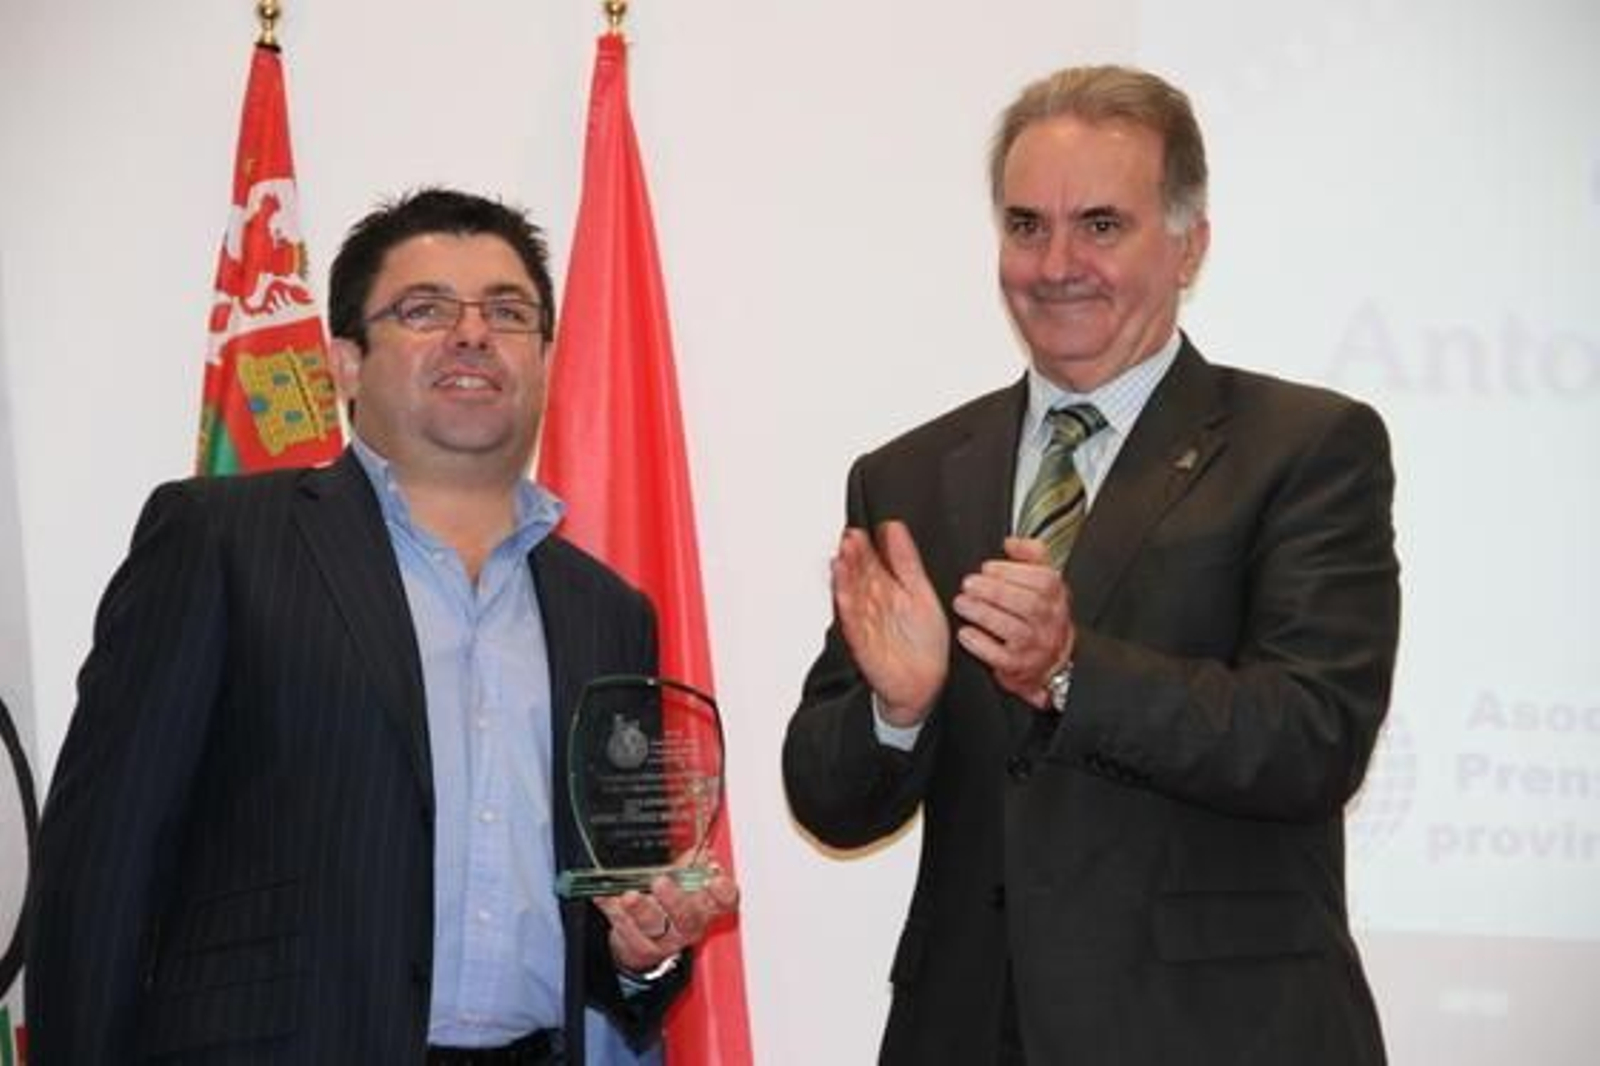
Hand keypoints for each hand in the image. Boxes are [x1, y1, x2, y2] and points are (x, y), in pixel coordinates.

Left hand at [595, 866, 740, 974]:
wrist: (645, 941)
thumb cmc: (671, 905)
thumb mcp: (685, 881)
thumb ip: (692, 864)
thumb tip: (698, 849)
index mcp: (705, 907)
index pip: (724, 902)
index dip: (723, 892)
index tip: (715, 880)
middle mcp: (687, 926)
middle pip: (687, 918)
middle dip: (674, 900)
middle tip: (661, 882)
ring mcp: (662, 938)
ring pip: (652, 926)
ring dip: (640, 908)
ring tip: (629, 895)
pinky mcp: (636, 945)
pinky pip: (621, 926)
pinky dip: (611, 908)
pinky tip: (605, 895)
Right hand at [831, 521, 949, 726]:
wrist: (926, 683)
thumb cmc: (922, 641)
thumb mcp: (919, 591)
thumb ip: (906, 560)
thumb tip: (893, 527)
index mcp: (885, 590)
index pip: (869, 563)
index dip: (863, 548)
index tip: (858, 531)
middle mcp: (872, 605)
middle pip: (858, 578)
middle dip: (852, 560)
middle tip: (848, 540)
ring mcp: (866, 626)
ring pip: (851, 599)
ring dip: (844, 582)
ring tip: (840, 562)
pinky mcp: (865, 647)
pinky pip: (854, 628)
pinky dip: (848, 613)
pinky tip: (843, 598)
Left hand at [952, 536, 1072, 709]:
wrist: (1053, 659)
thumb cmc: (1042, 615)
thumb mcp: (1043, 580)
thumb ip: (1031, 555)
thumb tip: (1011, 542)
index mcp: (1055, 596)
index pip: (1043, 580)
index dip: (1012, 572)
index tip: (987, 568)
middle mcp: (1049, 621)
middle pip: (1028, 605)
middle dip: (994, 592)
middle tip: (969, 584)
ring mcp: (1036, 646)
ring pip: (1014, 630)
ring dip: (984, 614)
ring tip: (962, 603)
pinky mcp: (1019, 667)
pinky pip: (1001, 658)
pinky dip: (981, 645)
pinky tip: (966, 633)